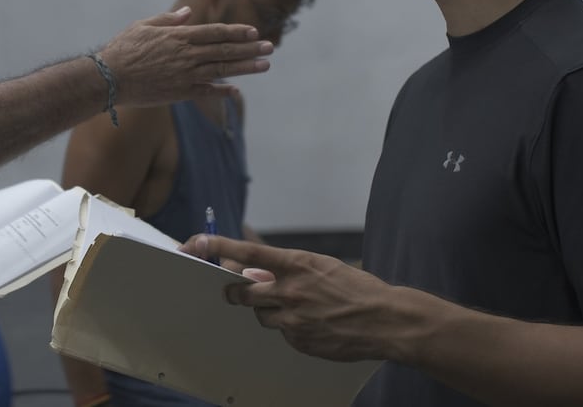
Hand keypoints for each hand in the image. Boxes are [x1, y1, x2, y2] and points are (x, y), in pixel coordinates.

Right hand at [98, 7, 272, 105]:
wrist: (109, 79)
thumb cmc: (123, 49)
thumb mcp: (143, 25)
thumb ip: (168, 19)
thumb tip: (187, 13)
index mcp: (179, 36)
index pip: (215, 32)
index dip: (237, 32)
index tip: (253, 32)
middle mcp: (187, 55)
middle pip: (225, 50)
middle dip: (250, 48)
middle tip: (270, 47)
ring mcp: (186, 75)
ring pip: (222, 69)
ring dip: (246, 67)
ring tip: (266, 65)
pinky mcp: (180, 93)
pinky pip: (207, 92)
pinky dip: (223, 91)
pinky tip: (236, 90)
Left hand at [181, 234, 395, 361]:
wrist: (385, 320)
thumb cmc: (357, 288)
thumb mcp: (322, 266)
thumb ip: (288, 269)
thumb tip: (258, 272)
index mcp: (297, 264)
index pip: (249, 251)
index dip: (219, 246)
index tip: (197, 243)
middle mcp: (290, 290)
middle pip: (243, 292)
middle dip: (236, 291)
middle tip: (234, 290)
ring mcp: (293, 318)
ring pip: (261, 315)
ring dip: (268, 310)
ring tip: (295, 307)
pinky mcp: (299, 340)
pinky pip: (282, 332)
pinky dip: (289, 327)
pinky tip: (311, 323)